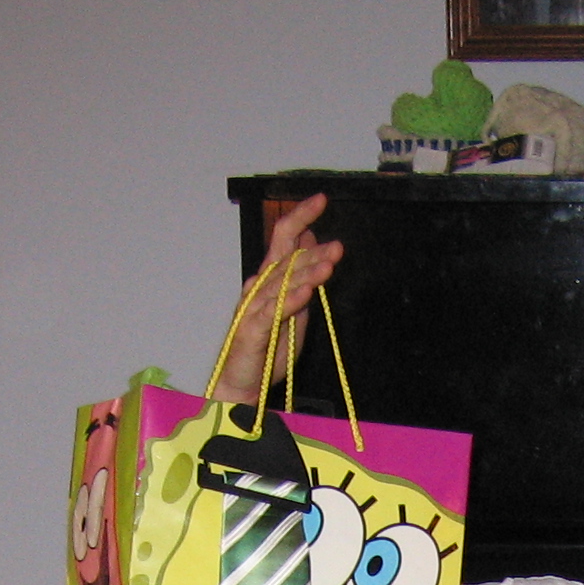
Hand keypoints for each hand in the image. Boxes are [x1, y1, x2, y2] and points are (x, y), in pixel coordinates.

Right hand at [209, 193, 343, 404]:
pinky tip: (305, 292)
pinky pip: (273, 312)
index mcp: (272, 279)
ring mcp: (254, 307)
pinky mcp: (252, 329)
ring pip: (282, 283)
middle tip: (338, 247)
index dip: (301, 217)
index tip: (321, 200)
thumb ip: (304, 279)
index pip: (285, 239)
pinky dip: (290, 301)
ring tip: (329, 265)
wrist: (245, 385)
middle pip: (287, 259)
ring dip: (307, 273)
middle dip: (314, 252)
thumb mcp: (296, 309)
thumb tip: (314, 245)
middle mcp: (261, 286)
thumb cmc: (269, 348)